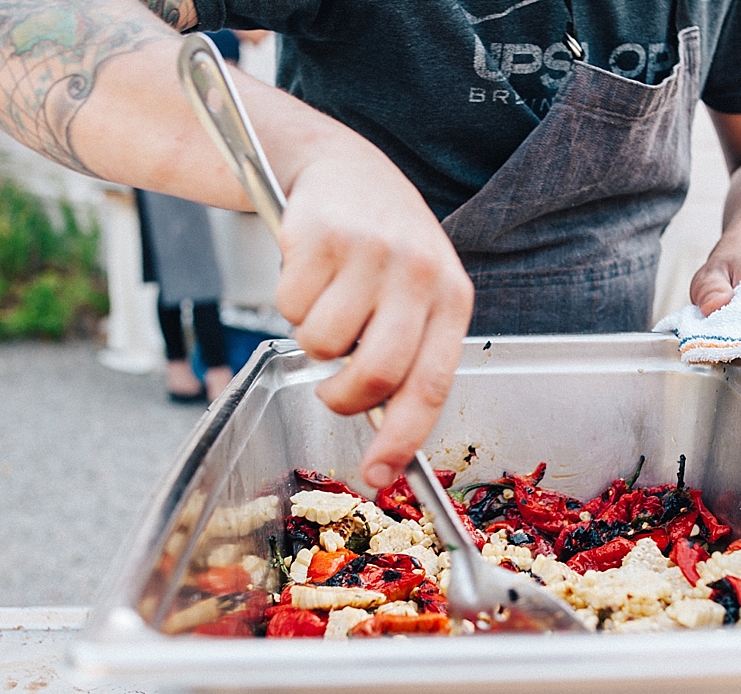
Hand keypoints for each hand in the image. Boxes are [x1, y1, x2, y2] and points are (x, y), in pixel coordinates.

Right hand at [275, 142, 474, 489]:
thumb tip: (386, 439)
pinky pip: (289, 306)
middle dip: (343, 398)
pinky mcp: (322, 236)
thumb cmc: (383, 251)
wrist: (345, 171)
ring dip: (313, 337)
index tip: (379, 475)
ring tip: (329, 300)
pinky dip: (289, 301)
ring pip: (322, 343)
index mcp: (452, 297)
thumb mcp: (416, 296)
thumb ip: (408, 356)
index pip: (431, 384)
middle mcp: (417, 273)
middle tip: (332, 388)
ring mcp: (370, 253)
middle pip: (375, 373)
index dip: (403, 439)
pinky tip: (311, 271)